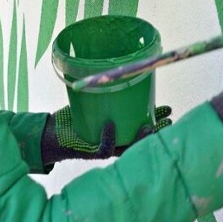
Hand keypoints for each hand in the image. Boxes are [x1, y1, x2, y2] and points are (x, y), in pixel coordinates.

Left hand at [41, 105, 172, 163]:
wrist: (52, 132)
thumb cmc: (74, 117)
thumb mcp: (91, 102)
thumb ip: (104, 92)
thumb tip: (119, 69)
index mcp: (118, 132)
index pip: (142, 129)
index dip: (157, 122)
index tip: (169, 112)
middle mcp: (115, 142)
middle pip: (140, 141)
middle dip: (156, 132)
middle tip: (168, 122)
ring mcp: (105, 148)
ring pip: (127, 147)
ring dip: (140, 138)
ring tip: (150, 127)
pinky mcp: (91, 152)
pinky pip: (104, 148)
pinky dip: (109, 137)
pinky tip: (111, 125)